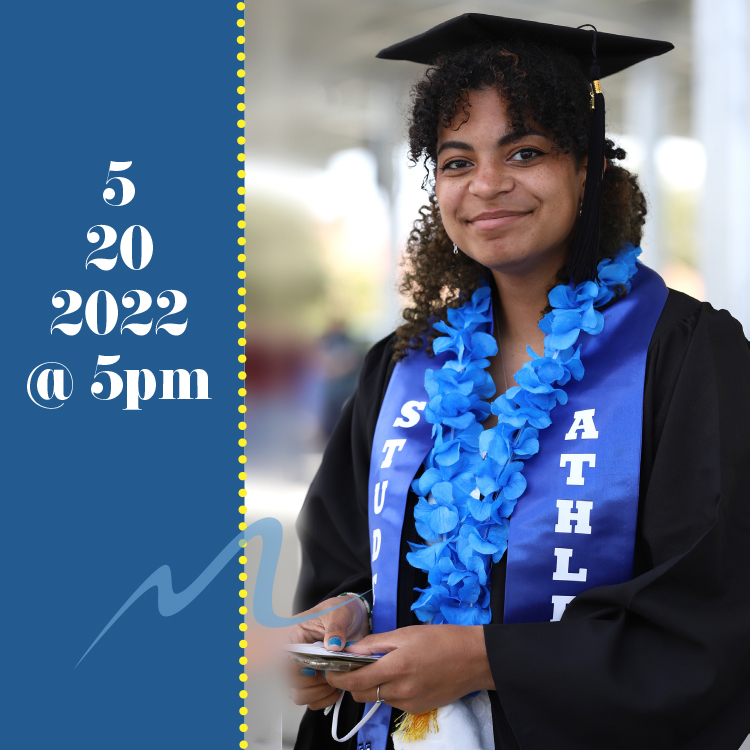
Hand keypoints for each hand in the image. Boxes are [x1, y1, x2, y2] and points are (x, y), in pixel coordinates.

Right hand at [284, 595, 369, 710]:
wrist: (355, 619)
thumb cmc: (341, 611)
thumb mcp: (340, 613)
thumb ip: (336, 627)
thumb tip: (333, 645)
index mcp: (293, 635)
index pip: (281, 658)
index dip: (294, 667)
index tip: (314, 668)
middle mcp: (294, 655)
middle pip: (289, 680)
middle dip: (313, 680)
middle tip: (331, 672)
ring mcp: (303, 669)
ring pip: (298, 694)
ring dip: (318, 692)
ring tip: (335, 680)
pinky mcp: (314, 680)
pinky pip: (311, 700)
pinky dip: (324, 699)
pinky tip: (337, 689)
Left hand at [324, 625, 494, 715]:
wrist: (475, 659)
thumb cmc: (443, 640)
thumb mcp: (406, 633)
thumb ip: (375, 643)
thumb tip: (351, 649)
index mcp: (397, 667)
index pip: (356, 680)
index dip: (338, 676)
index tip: (330, 668)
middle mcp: (402, 690)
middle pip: (361, 694)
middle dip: (351, 681)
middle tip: (353, 665)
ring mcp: (410, 703)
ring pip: (377, 698)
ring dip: (371, 685)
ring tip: (382, 666)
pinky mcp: (418, 709)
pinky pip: (393, 702)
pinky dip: (389, 690)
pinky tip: (400, 675)